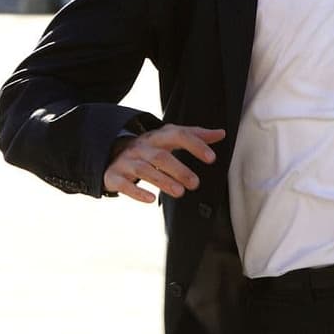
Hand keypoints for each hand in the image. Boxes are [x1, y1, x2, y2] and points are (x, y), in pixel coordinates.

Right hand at [103, 124, 225, 202]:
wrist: (112, 153)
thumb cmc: (150, 148)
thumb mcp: (170, 139)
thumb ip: (195, 136)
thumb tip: (221, 133)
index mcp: (157, 137)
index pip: (178, 135)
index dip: (195, 145)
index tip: (211, 158)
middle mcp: (142, 147)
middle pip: (160, 156)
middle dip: (179, 169)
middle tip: (195, 183)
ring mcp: (127, 162)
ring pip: (144, 170)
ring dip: (163, 181)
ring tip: (180, 192)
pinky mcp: (114, 176)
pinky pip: (124, 184)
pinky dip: (137, 192)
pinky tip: (151, 199)